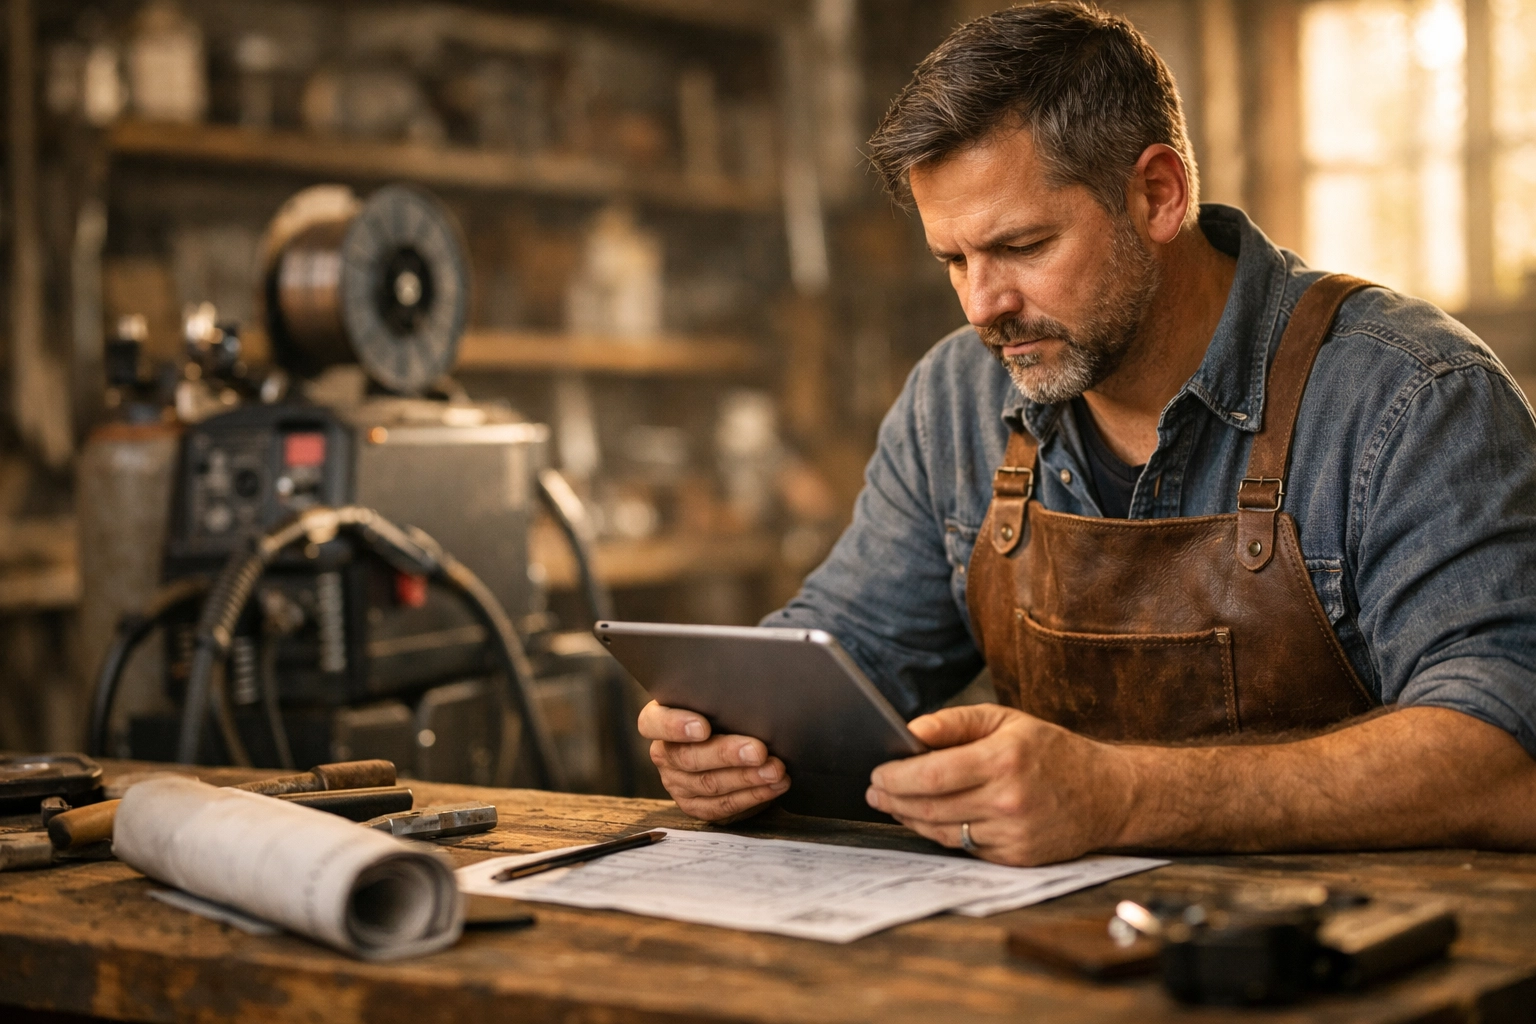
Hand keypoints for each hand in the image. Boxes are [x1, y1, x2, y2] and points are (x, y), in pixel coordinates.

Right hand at [638, 700, 789, 821]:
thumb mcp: (717, 701)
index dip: (675, 726)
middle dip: (727, 754)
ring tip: (775, 769)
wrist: (732, 748)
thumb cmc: (725, 713)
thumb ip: (721, 698)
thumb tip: (753, 693)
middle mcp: (664, 754)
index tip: (704, 728)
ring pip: (709, 784)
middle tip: (759, 751)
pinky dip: (753, 796)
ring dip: (747, 777)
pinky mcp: (696, 806)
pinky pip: (723, 805)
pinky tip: (774, 785)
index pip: (652, 723)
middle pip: (688, 757)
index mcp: (659, 720)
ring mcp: (677, 783)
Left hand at [865, 704, 1134, 864]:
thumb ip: (956, 722)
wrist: (1107, 794)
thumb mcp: (1006, 720)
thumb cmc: (1051, 751)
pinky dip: (941, 833)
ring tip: (892, 804)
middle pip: (931, 807)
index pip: (932, 775)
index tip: (877, 773)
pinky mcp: (1017, 858)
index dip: (896, 777)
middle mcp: (1008, 800)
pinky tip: (927, 819)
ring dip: (911, 818)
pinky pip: (965, 848)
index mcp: (1003, 759)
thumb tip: (910, 731)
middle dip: (893, 799)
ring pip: (943, 832)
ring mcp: (1014, 833)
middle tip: (874, 791)